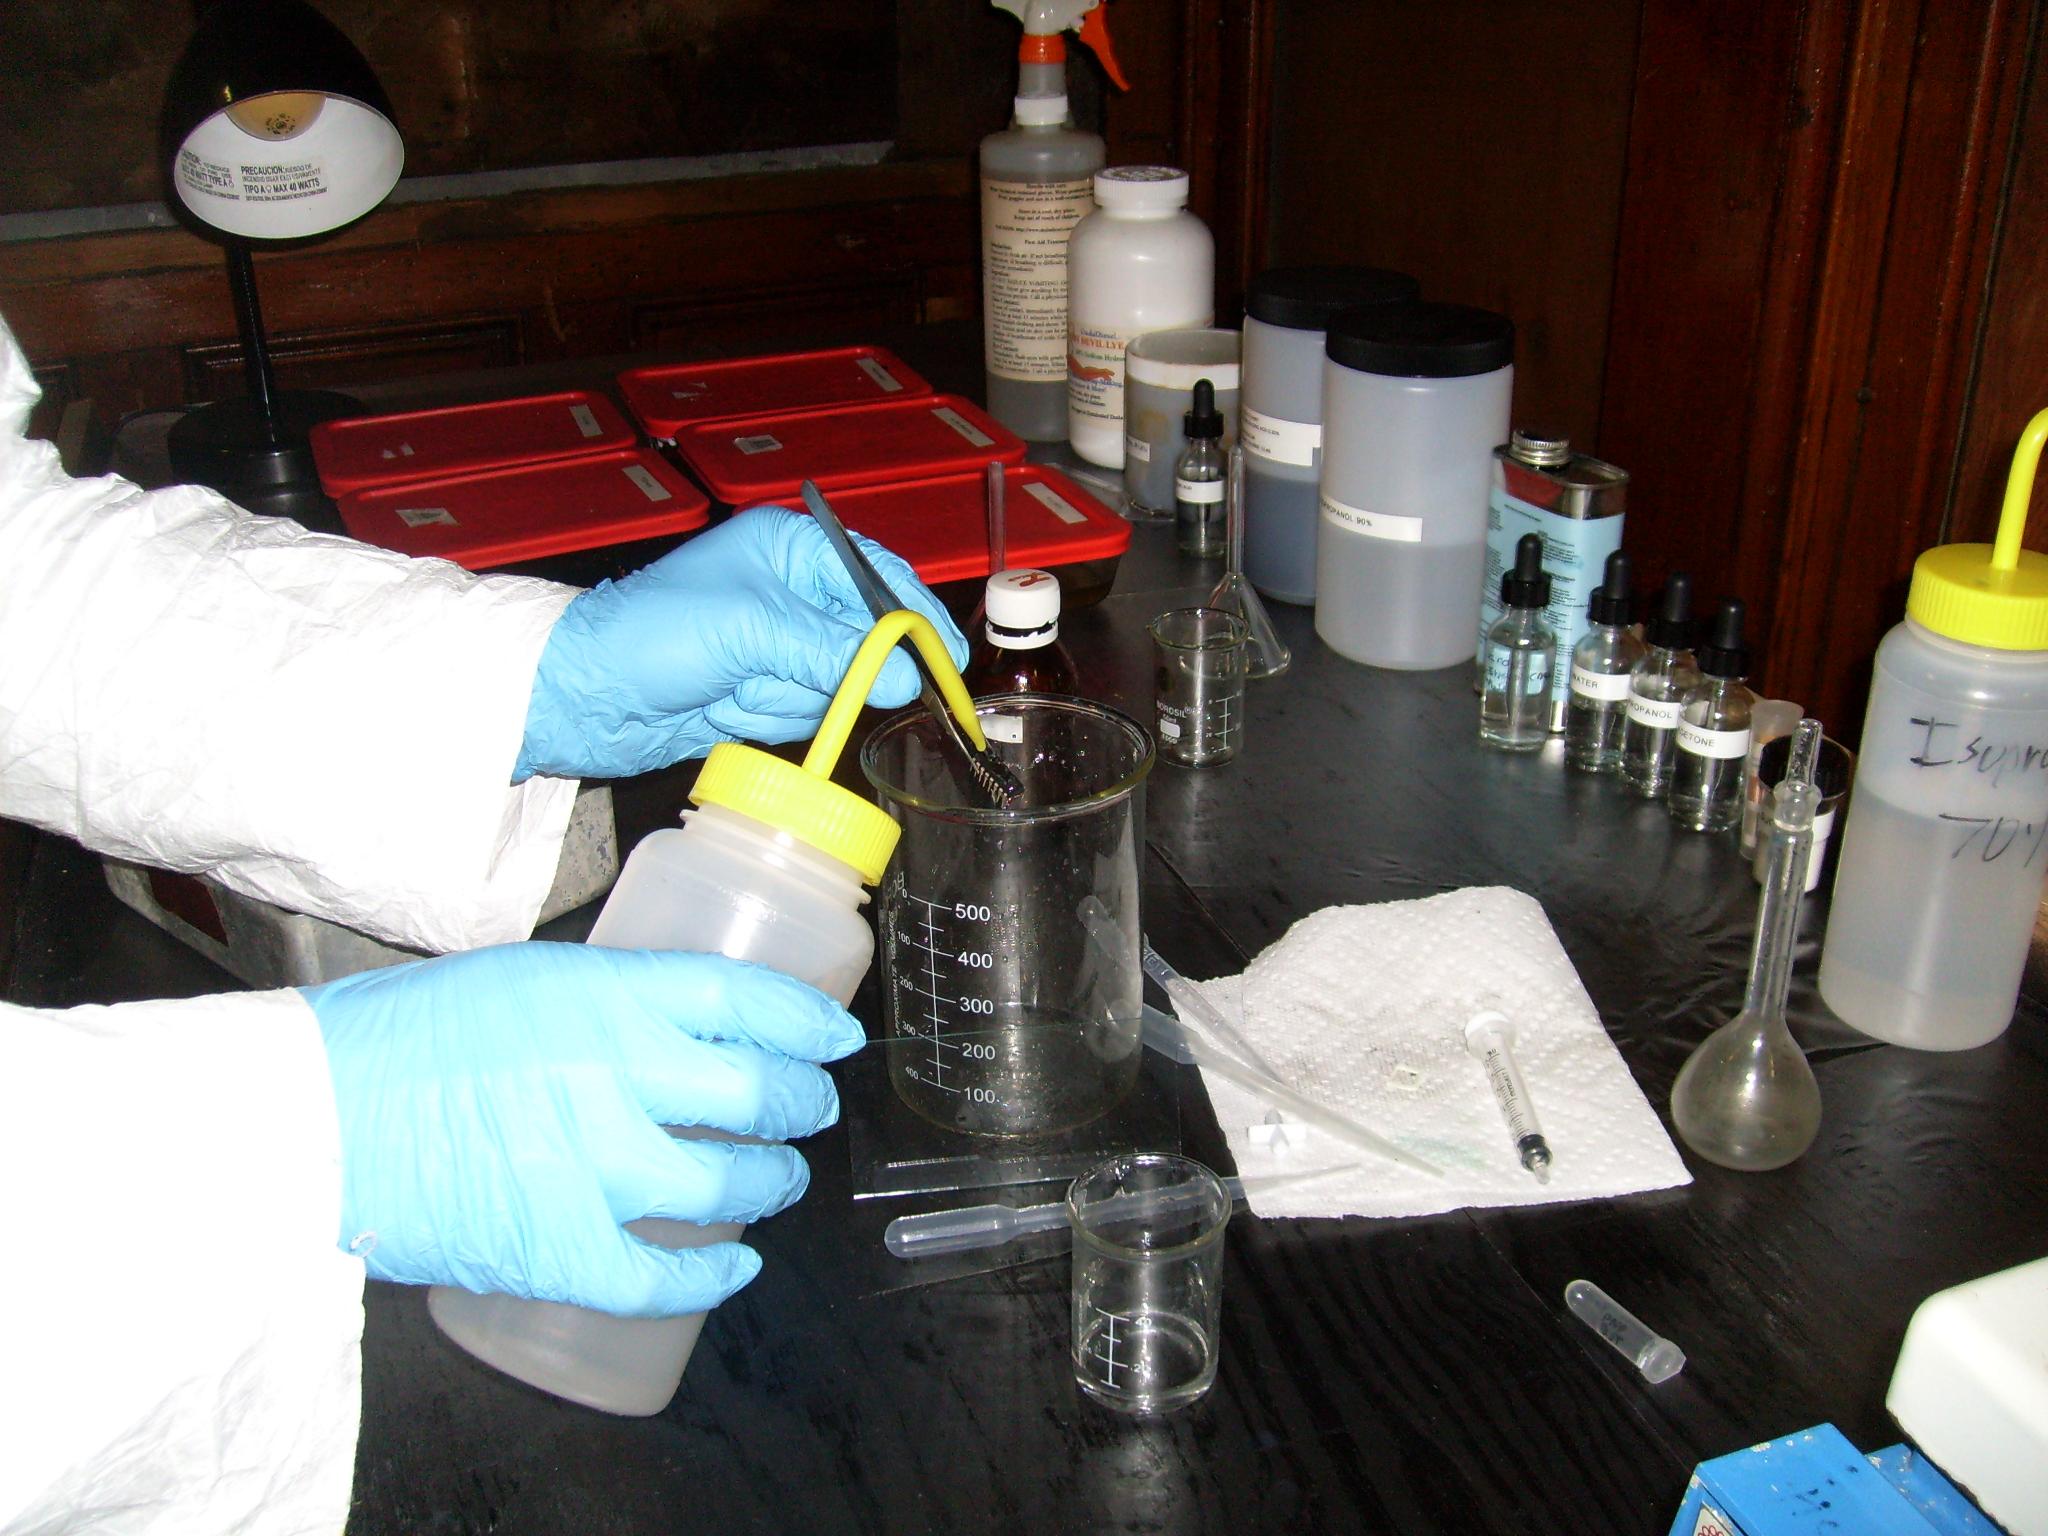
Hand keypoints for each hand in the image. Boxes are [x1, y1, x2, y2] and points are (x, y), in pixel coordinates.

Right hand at [302, 942, 863, 1316]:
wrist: (309, 1119)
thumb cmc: (397, 1037)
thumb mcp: (521, 976)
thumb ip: (606, 999)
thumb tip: (674, 1025)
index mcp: (607, 994)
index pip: (747, 1002)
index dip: (808, 1021)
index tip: (836, 1038)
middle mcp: (619, 1075)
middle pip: (761, 1091)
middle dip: (804, 1104)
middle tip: (810, 1109)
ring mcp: (597, 1167)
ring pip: (734, 1181)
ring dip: (773, 1184)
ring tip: (777, 1181)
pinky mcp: (562, 1249)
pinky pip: (668, 1274)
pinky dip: (714, 1275)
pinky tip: (733, 1265)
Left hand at [516, 505, 966, 779]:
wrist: (582, 697)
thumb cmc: (652, 636)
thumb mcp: (750, 631)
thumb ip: (834, 652)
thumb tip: (909, 677)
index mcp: (789, 549)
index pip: (878, 575)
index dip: (917, 616)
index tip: (948, 659)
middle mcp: (790, 592)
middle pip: (867, 636)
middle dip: (849, 668)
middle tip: (840, 688)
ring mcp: (776, 645)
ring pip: (838, 683)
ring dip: (795, 697)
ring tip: (738, 689)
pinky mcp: (761, 691)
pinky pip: (804, 712)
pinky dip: (772, 716)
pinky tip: (727, 707)